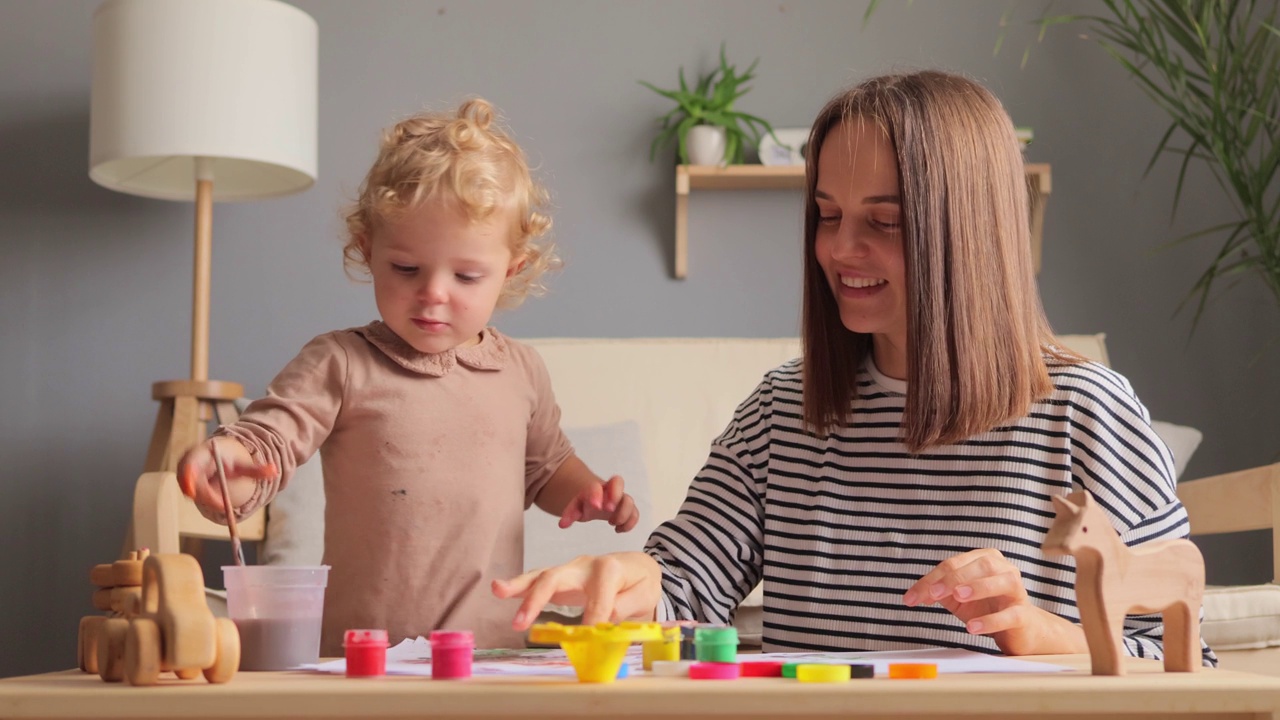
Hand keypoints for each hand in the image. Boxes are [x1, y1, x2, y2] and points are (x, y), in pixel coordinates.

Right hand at [176, 437, 276, 512]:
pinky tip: (214, 496)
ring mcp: (183, 471)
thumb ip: (258, 470)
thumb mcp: (244, 465)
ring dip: (206, 497)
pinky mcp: (182, 480)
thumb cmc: (231, 460)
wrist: (219, 456)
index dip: (189, 477)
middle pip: (191, 482)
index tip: (194, 492)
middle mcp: (188, 460)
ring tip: (220, 497)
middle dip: (206, 495)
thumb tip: (275, 471)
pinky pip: (192, 494)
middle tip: (223, 505)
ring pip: (191, 491)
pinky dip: (204, 498)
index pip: (191, 464)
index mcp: (203, 452)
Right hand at [492, 552, 661, 630]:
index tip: (591, 644)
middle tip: (520, 623)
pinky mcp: (562, 577)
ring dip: (519, 587)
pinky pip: (539, 580)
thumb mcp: (645, 594)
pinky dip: (520, 586)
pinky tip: (501, 590)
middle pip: (556, 579)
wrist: (638, 566)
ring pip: (541, 576)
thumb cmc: (641, 582)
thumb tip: (601, 622)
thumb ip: (625, 606)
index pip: (596, 603)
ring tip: (497, 590)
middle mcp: (585, 565)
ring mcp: (570, 570)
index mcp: (608, 569)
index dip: (594, 624)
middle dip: (537, 600)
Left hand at [557, 475, 639, 531]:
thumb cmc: (585, 504)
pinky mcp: (628, 509)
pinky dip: (630, 522)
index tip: (595, 506)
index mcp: (595, 487)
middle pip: (618, 482)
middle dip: (615, 496)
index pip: (596, 486)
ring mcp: (621, 499)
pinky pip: (635, 513)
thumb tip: (562, 525)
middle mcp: (610, 489)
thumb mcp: (575, 508)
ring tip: (612, 524)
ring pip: (629, 500)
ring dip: (623, 513)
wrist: (595, 500)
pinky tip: (619, 530)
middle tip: (608, 510)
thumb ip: (569, 514)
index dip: (597, 494)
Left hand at [903, 548, 1084, 655]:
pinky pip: (1011, 614)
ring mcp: (1017, 591)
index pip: (954, 564)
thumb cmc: (986, 607)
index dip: (931, 579)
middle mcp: (1004, 569)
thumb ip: (939, 592)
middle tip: (933, 593)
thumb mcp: (958, 598)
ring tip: (959, 596)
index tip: (911, 598)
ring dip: (978, 587)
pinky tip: (972, 627)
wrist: (1019, 629)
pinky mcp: (1024, 615)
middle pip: (980, 565)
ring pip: (1003, 580)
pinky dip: (990, 620)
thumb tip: (917, 594)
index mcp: (984, 559)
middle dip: (953, 578)